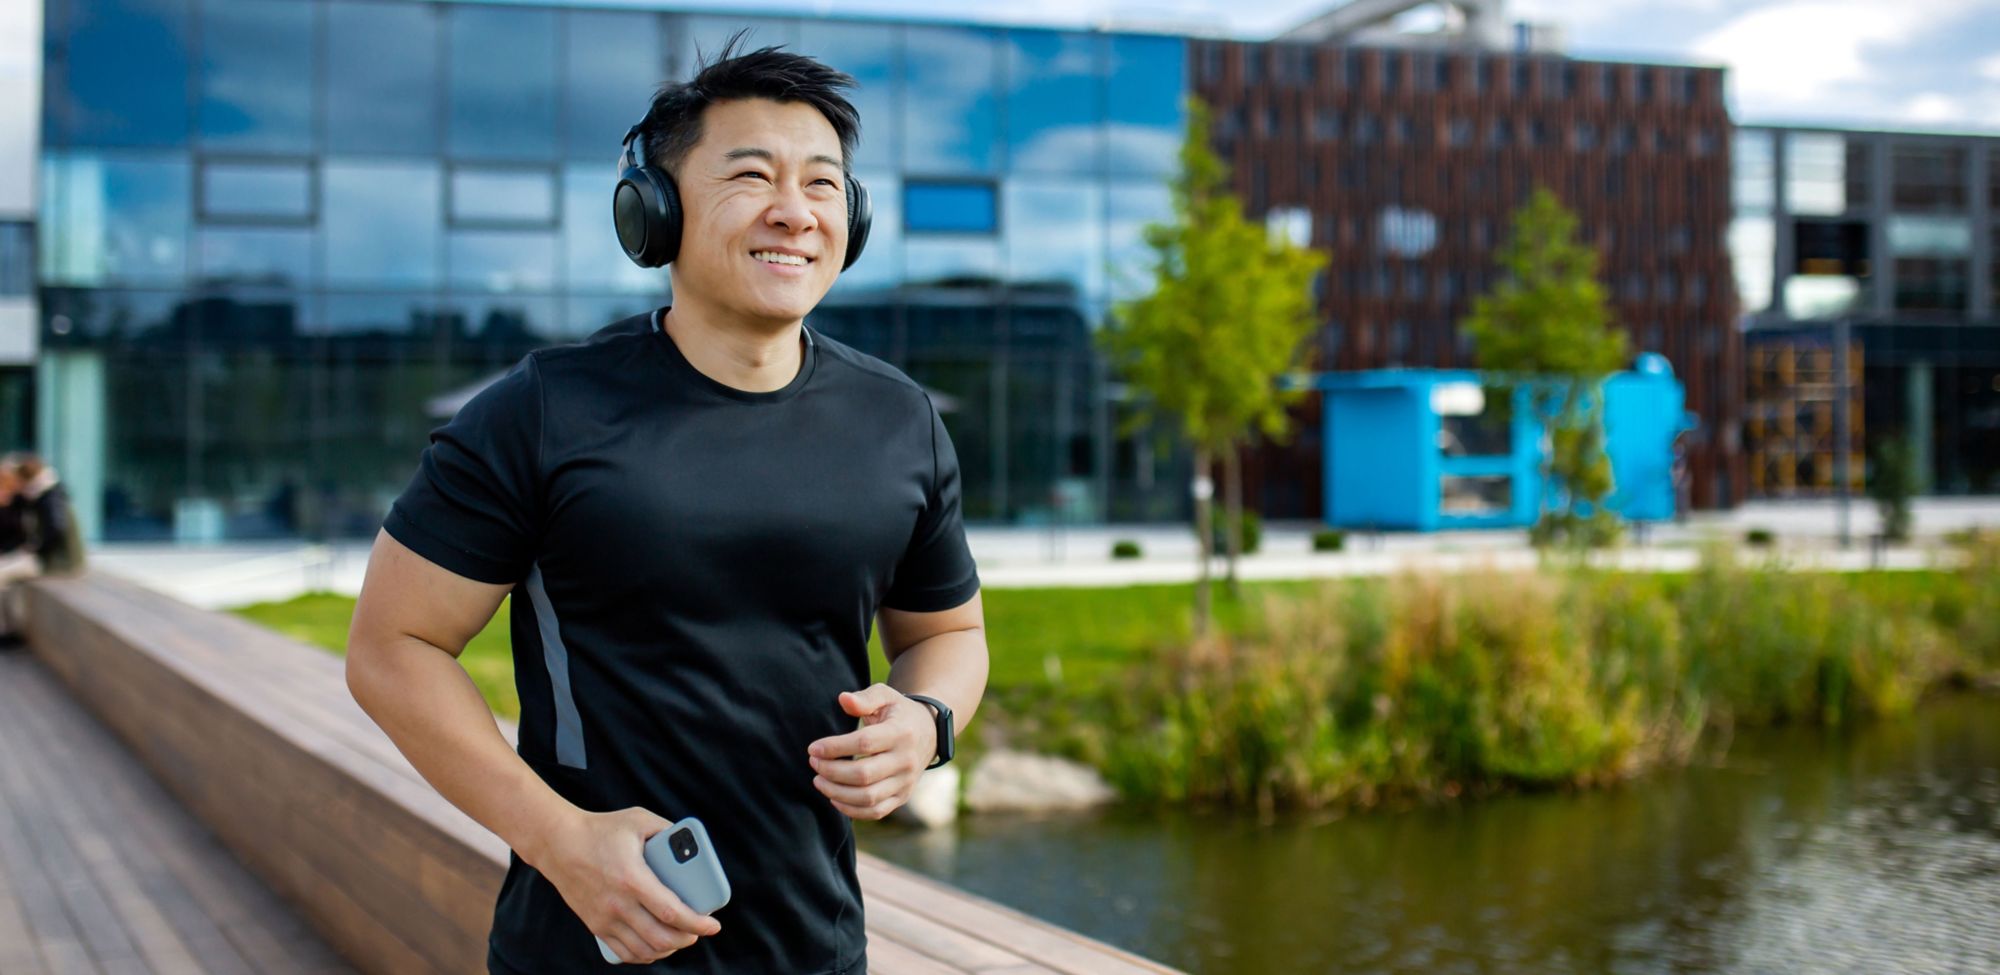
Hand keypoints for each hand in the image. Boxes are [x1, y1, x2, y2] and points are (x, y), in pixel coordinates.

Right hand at [532, 808, 721, 963]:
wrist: (558, 843)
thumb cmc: (601, 829)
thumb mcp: (639, 820)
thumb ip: (668, 830)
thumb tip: (692, 845)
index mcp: (632, 879)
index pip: (671, 912)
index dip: (697, 923)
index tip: (714, 925)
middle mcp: (618, 904)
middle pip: (661, 937)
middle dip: (688, 938)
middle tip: (699, 929)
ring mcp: (604, 918)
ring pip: (644, 950)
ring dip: (668, 948)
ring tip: (681, 937)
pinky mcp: (595, 925)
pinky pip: (624, 952)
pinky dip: (645, 955)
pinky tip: (656, 947)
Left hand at [806, 683, 939, 820]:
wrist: (929, 733)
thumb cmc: (898, 713)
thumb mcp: (886, 696)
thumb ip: (865, 698)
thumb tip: (843, 699)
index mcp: (901, 733)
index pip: (864, 744)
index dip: (835, 747)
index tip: (813, 748)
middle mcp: (906, 760)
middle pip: (864, 775)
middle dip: (832, 771)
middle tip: (814, 763)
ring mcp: (906, 782)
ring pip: (868, 797)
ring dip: (837, 792)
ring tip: (819, 780)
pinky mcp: (903, 796)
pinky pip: (875, 811)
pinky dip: (851, 810)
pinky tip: (834, 797)